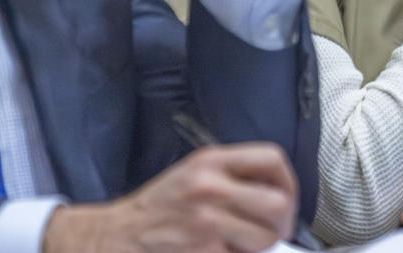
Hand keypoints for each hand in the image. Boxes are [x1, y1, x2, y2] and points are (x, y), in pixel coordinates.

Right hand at [42, 143, 296, 252]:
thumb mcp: (194, 173)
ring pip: (264, 238)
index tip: (286, 197)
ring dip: (258, 247)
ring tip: (241, 244)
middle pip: (278, 203)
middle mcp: (209, 187)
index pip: (272, 159)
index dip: (288, 181)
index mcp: (211, 161)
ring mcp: (205, 222)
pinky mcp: (202, 251)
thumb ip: (234, 175)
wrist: (113, 236)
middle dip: (282, 223)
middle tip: (273, 232)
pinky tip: (220, 251)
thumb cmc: (158, 207)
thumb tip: (278, 192)